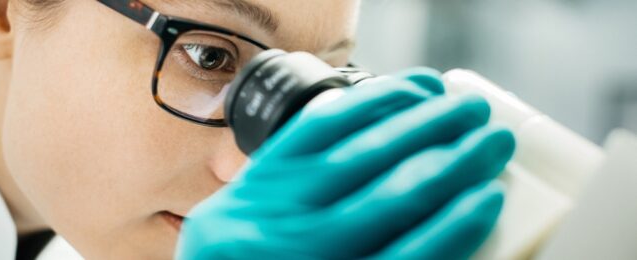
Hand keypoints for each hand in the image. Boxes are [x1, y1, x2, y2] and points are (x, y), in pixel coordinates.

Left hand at [176, 68, 514, 258]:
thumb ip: (403, 255)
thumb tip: (459, 219)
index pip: (410, 258)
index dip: (458, 224)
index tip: (491, 196)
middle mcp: (302, 249)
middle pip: (394, 197)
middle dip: (455, 161)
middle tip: (495, 138)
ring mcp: (276, 204)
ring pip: (362, 154)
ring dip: (423, 123)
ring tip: (465, 107)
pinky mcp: (262, 169)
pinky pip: (321, 125)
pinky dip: (370, 103)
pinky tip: (407, 92)